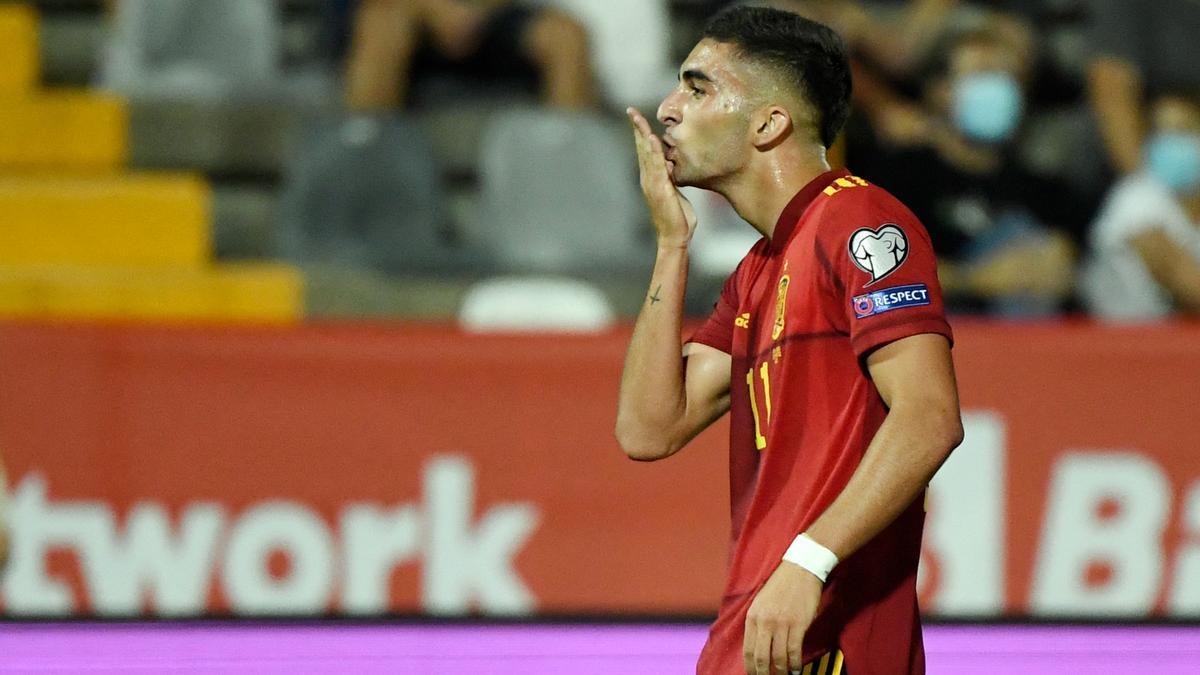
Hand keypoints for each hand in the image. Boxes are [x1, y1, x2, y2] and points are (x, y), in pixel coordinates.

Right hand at [626, 107, 696, 248]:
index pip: (645, 151)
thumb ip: (672, 179)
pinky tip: (652, 139)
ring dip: (641, 135)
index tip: (637, 118)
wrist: (676, 237)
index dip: (641, 133)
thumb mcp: (675, 193)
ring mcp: (652, 183)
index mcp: (652, 178)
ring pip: (645, 154)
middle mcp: (648, 178)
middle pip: (640, 148)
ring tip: (637, 118)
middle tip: (630, 111)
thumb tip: (673, 167)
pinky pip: (656, 166)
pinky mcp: (660, 189)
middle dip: (636, 128)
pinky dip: (653, 152)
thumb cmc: (679, 218)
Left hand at [743, 562, 822, 674]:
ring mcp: (781, 623)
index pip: (747, 650)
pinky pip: (794, 651)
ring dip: (781, 671)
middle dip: (764, 673)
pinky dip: (795, 663)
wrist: (800, 570)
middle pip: (761, 657)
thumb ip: (757, 623)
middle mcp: (764, 622)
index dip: (750, 667)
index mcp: (752, 617)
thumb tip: (756, 647)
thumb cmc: (780, 586)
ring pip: (778, 657)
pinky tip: (796, 669)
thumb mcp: (760, 602)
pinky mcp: (798, 624)